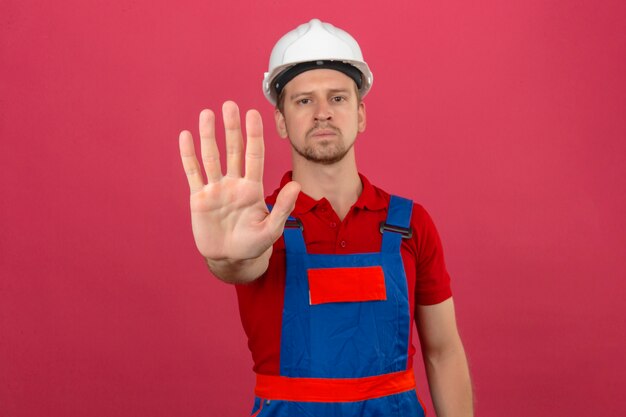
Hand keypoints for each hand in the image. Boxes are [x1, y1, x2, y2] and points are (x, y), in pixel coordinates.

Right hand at [179, 101, 299, 279]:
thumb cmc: (253, 245)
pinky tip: (186, 137)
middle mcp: (234, 183)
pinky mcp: (199, 198)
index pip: (254, 155)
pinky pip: (193, 173)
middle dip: (232, 128)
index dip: (254, 135)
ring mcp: (216, 189)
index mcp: (253, 188)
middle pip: (233, 150)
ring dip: (209, 136)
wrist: (230, 259)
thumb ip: (282, 207)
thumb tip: (296, 185)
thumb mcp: (271, 229)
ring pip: (212, 157)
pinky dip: (189, 156)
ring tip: (207, 113)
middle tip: (229, 105)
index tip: (253, 114)